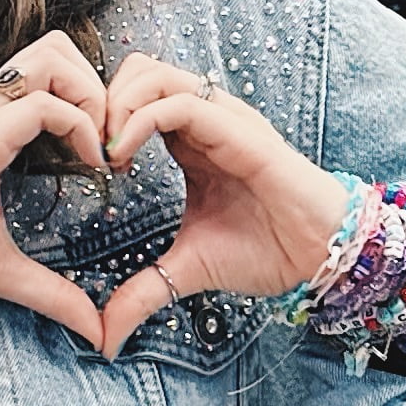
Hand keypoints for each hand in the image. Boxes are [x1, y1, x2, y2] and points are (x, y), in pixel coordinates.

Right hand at [0, 30, 111, 348]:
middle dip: (98, 84)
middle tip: (111, 140)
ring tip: (101, 148)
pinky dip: (79, 124)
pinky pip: (39, 105)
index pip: (50, 76)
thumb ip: (49, 291)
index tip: (109, 160)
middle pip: (55, 48)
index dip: (92, 104)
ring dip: (91, 95)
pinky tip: (89, 164)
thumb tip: (92, 327)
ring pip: (51, 58)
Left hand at [94, 54, 347, 358]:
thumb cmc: (266, 250)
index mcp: (192, 139)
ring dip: (116, 104)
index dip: (101, 118)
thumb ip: (143, 293)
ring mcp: (223, 118)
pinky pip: (180, 104)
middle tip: (88, 150)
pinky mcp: (239, 130)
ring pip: (154, 73)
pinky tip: (122, 156)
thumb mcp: (187, 270)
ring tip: (105, 152)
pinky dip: (139, 120)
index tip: (86, 163)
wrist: (320, 255)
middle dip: (101, 100)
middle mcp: (206, 118)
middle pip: (138, 69)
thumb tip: (105, 337)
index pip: (136, 95)